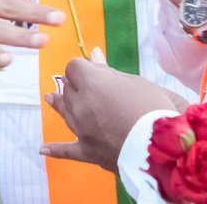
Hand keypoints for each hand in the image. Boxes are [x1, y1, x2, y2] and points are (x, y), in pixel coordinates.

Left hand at [40, 55, 188, 172]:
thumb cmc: (155, 108)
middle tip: (87, 84)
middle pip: (68, 88)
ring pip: (64, 112)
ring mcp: (82, 129)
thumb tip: (93, 54)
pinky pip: (67, 151)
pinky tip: (43, 149)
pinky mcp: (89, 152)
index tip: (95, 69)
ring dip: (59, 103)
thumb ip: (109, 71)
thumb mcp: (136, 82)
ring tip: (50, 97)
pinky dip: (55, 150)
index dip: (84, 66)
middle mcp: (80, 105)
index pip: (74, 66)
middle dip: (76, 83)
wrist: (163, 148)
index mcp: (92, 83)